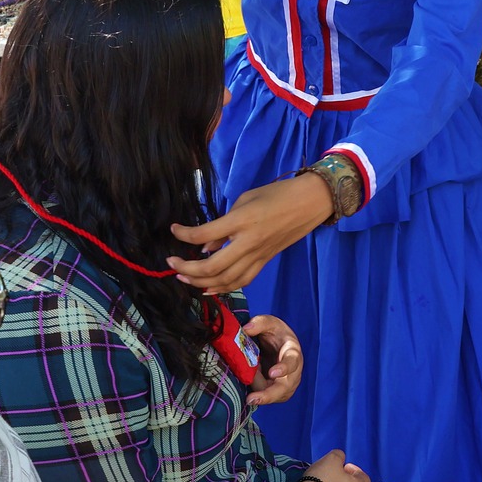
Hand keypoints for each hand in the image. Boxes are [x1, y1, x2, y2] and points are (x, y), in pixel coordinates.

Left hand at [170, 175, 333, 293]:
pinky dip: (223, 288)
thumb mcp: (245, 199)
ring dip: (201, 282)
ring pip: (226, 280)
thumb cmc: (277, 194)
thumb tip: (207, 246)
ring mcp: (258, 256)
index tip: (174, 230)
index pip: (204, 235)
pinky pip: (241, 281)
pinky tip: (209, 288)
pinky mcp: (265, 262)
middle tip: (172, 264)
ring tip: (184, 277)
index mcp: (242, 221)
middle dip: (188, 268)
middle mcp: (248, 243)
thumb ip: (224, 224)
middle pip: (212, 267)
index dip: (184, 235)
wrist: (310, 203)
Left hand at [244, 314, 303, 407]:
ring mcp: (287, 385)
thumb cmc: (276, 334)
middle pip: (283, 388)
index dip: (283, 368)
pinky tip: (253, 378)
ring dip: (257, 386)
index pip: (292, 362)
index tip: (272, 373)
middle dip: (268, 395)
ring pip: (272, 395)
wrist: (280, 346)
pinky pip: (266, 396)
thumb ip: (259, 323)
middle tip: (251, 399)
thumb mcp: (270, 323)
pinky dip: (256, 389)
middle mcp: (294, 372)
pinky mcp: (279, 393)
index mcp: (293, 353)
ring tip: (252, 371)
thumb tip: (246, 329)